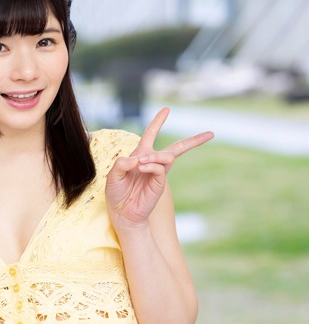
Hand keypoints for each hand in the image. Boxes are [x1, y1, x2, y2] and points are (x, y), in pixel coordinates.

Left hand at [105, 107, 213, 228]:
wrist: (122, 213)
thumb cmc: (116, 193)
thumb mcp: (113, 175)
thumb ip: (121, 164)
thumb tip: (136, 159)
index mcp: (140, 156)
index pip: (150, 135)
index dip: (158, 122)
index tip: (166, 109)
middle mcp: (152, 162)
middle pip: (176, 148)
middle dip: (193, 141)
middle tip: (210, 134)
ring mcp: (157, 173)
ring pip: (167, 156)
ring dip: (155, 156)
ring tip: (141, 163)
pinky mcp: (159, 184)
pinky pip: (160, 169)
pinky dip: (152, 165)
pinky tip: (142, 167)